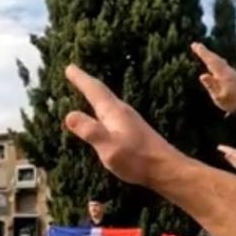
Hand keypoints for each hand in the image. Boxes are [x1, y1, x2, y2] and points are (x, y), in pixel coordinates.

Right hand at [63, 65, 183, 185]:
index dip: (80, 78)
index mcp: (114, 112)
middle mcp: (122, 111)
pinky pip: (110, 113)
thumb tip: (69, 114)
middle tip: (73, 73)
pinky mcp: (133, 130)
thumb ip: (90, 130)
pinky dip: (101, 108)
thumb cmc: (137, 159)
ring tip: (85, 91)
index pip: (94, 90)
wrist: (166, 169)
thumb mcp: (109, 147)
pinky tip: (102, 116)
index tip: (69, 67)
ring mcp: (129, 120)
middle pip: (100, 92)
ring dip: (94, 95)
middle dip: (86, 83)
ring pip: (106, 102)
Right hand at [191, 42, 235, 113]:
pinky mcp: (232, 75)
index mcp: (222, 75)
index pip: (210, 61)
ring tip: (202, 51)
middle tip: (195, 44)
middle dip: (205, 51)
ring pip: (219, 60)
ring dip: (210, 55)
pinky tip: (214, 61)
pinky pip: (221, 64)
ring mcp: (231, 72)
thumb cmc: (232, 102)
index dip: (202, 53)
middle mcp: (227, 71)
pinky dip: (215, 60)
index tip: (194, 45)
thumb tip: (202, 75)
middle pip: (214, 58)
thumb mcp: (219, 97)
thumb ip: (211, 85)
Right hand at [218, 145, 235, 177]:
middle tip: (219, 147)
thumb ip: (232, 160)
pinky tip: (232, 153)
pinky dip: (233, 152)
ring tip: (224, 149)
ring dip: (229, 149)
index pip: (230, 150)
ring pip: (235, 151)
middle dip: (226, 148)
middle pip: (232, 149)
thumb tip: (226, 154)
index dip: (224, 149)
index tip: (218, 147)